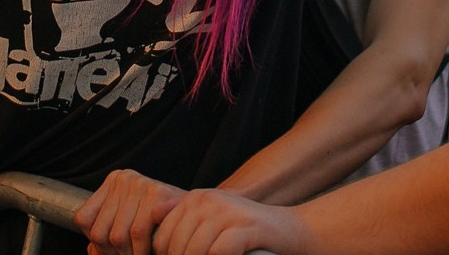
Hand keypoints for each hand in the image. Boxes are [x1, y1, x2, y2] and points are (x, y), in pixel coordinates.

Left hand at [75, 169, 185, 254]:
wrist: (200, 215)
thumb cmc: (164, 223)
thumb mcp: (130, 225)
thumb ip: (107, 236)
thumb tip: (91, 250)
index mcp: (114, 182)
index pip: (85, 219)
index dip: (97, 244)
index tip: (115, 254)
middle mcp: (124, 178)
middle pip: (100, 231)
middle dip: (115, 253)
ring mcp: (140, 184)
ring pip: (118, 235)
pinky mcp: (157, 194)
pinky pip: (138, 234)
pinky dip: (144, 251)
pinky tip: (151, 252)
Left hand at [152, 188, 311, 254]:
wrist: (291, 231)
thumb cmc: (248, 236)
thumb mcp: (212, 226)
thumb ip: (187, 234)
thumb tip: (158, 253)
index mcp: (194, 199)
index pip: (162, 238)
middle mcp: (207, 200)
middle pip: (175, 246)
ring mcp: (227, 211)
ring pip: (194, 251)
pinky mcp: (245, 227)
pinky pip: (217, 253)